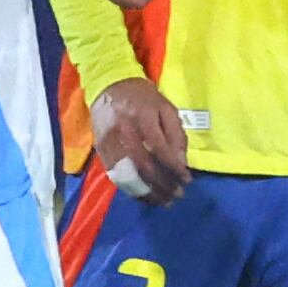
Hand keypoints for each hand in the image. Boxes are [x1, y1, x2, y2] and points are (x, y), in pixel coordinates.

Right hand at [90, 76, 191, 203]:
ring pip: (127, 175)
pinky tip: (145, 195)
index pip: (160, 150)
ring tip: (163, 201)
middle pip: (144, 166)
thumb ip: (176, 134)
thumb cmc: (142, 97)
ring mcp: (109, 142)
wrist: (109, 85)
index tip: (187, 180)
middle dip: (162, 185)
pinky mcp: (101, 149)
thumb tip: (181, 163)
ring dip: (147, 193)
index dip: (174, 168)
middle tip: (177, 195)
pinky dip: (131, 189)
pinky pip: (116, 176)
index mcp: (143, 117)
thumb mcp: (166, 108)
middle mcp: (124, 131)